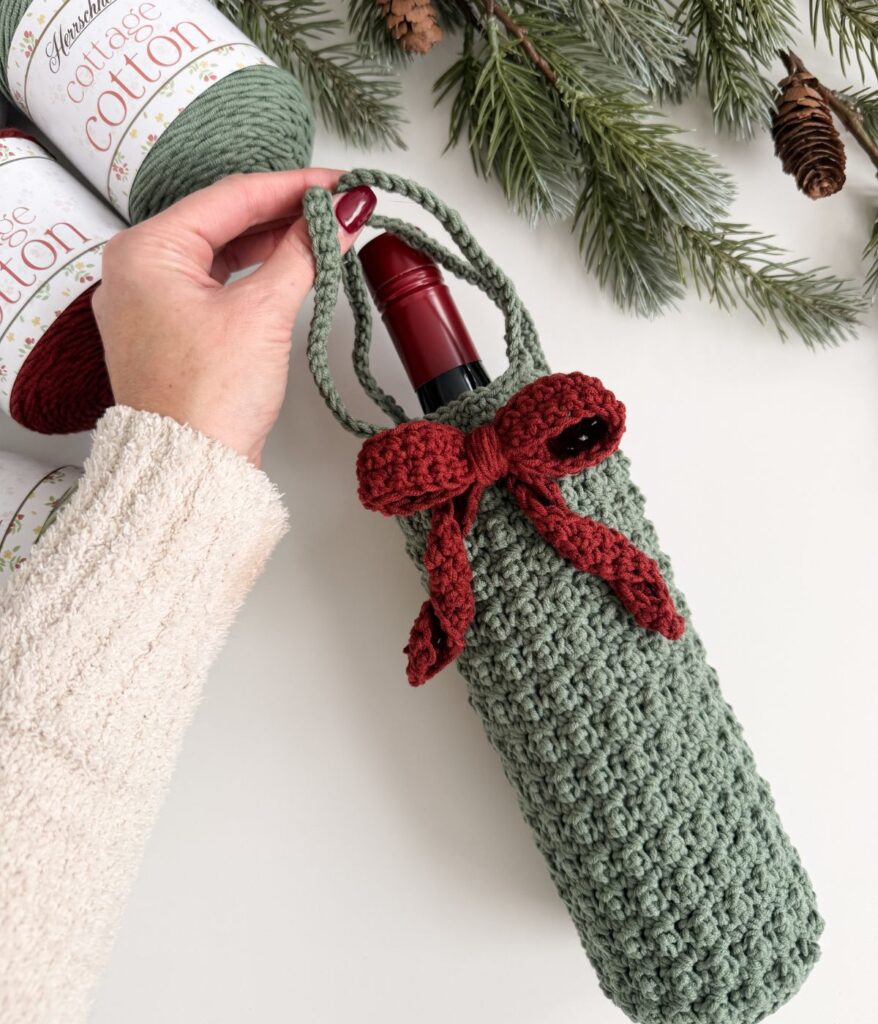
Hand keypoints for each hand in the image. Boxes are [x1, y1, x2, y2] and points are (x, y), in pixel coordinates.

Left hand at [92, 171, 375, 465]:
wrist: (189, 470)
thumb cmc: (208, 399)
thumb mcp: (263, 313)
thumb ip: (304, 253)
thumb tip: (341, 212)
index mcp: (145, 251)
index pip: (231, 196)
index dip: (293, 186)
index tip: (340, 183)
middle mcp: (137, 270)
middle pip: (222, 221)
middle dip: (284, 212)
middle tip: (339, 205)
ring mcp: (150, 303)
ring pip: (218, 253)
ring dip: (271, 243)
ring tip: (323, 233)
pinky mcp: (167, 333)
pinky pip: (212, 285)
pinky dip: (252, 274)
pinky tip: (288, 268)